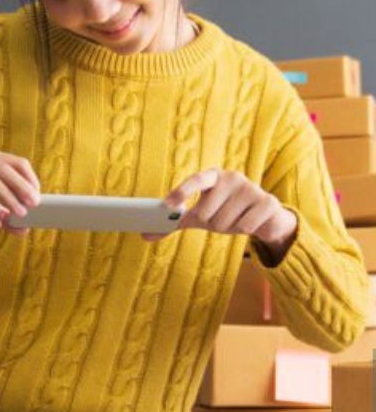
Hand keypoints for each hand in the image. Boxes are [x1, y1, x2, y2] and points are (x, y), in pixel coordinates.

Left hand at [142, 168, 296, 258]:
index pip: (195, 180)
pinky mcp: (267, 202)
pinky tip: (250, 223)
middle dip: (211, 223)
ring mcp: (251, 187)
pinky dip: (244, 230)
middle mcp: (231, 177)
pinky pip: (245, 226)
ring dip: (228, 228)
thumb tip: (144, 235)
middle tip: (221, 218)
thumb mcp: (200, 217)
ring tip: (236, 219)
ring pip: (224, 223)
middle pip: (206, 213)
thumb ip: (175, 223)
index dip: (181, 192)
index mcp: (212, 177)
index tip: (167, 205)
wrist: (263, 217)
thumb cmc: (226, 212)